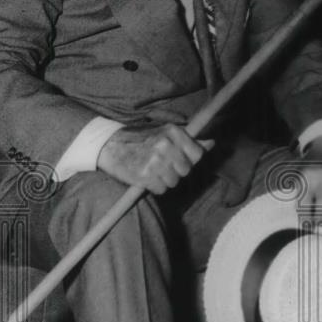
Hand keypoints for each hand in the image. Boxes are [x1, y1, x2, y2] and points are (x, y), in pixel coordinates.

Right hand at [97, 123, 213, 193]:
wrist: (109, 144)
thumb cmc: (139, 139)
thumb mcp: (165, 133)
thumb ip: (189, 140)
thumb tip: (213, 143)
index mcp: (173, 132)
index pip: (197, 154)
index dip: (189, 160)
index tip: (178, 159)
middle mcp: (166, 145)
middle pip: (186, 170)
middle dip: (176, 171)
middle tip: (161, 164)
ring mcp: (156, 161)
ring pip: (174, 182)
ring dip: (164, 180)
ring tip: (152, 169)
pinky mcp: (146, 175)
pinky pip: (161, 189)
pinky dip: (154, 187)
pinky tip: (145, 176)